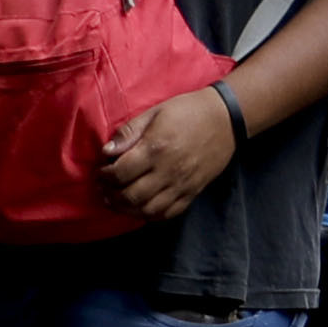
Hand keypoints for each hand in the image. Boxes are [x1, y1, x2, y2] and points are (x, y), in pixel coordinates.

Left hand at [102, 83, 240, 222]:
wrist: (226, 118)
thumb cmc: (187, 111)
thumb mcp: (154, 113)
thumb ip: (129, 132)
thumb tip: (107, 151)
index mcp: (156, 148)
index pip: (120, 173)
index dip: (104, 176)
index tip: (101, 172)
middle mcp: (168, 171)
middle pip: (130, 196)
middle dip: (111, 196)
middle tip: (104, 189)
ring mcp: (182, 185)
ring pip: (147, 210)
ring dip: (127, 210)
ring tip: (116, 201)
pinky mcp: (193, 192)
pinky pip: (168, 214)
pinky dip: (149, 215)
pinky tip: (140, 207)